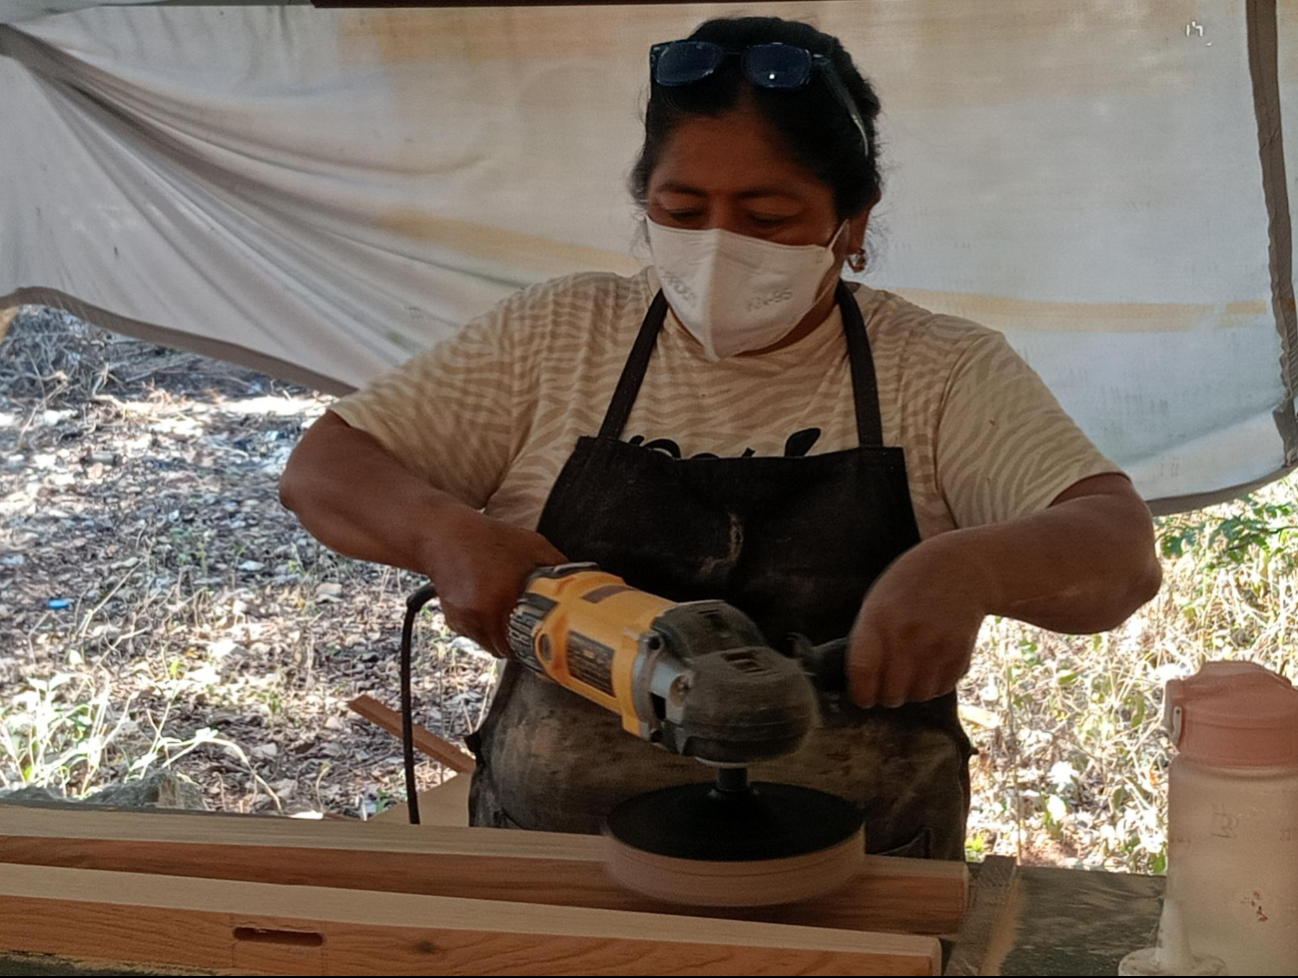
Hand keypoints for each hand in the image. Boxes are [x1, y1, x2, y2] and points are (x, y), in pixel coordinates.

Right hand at [422, 507, 565, 656]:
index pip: (525, 642)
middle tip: (531, 633)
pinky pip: (475, 636)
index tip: (547, 648)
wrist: (444, 535)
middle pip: (507, 649)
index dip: (538, 648)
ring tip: (510, 618)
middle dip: (520, 644)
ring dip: (502, 638)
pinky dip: (485, 629)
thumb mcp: (533, 545)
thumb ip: (559, 566)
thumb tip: (583, 585)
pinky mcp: (453, 618)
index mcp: (504, 596)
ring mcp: (465, 618)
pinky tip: (490, 609)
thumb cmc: (490, 538)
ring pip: (490, 645)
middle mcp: (481, 612)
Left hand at [847, 534, 990, 707]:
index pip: (862, 673)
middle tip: (886, 682)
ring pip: (918, 696)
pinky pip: (941, 689)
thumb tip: (861, 681)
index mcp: (879, 621)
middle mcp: (909, 637)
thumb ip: (868, 639)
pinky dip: (933, 684)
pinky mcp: (961, 655)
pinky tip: (930, 663)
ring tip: (909, 671)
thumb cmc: (910, 582)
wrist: (962, 567)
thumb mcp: (877, 601)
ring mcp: (938, 648)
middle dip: (885, 694)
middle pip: (891, 694)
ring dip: (911, 691)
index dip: (860, 693)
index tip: (861, 694)